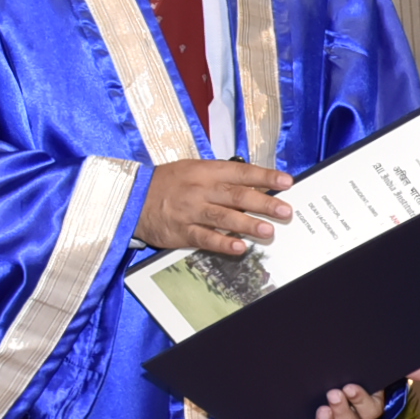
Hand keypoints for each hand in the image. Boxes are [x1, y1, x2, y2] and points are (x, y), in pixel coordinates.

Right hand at [138, 159, 292, 255]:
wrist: (132, 196)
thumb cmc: (169, 183)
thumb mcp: (195, 171)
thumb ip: (223, 178)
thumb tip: (257, 186)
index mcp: (206, 171)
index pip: (241, 172)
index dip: (265, 176)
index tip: (287, 181)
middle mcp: (200, 190)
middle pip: (236, 195)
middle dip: (263, 203)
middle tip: (285, 210)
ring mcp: (190, 211)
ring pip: (223, 217)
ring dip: (247, 224)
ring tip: (268, 230)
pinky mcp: (181, 231)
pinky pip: (204, 238)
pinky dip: (223, 243)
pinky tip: (239, 247)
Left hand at [293, 367, 419, 418]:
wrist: (322, 358)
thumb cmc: (354, 363)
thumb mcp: (378, 363)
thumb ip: (404, 368)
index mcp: (367, 405)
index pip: (370, 412)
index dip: (361, 402)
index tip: (351, 387)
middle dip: (343, 412)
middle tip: (333, 394)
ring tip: (322, 410)